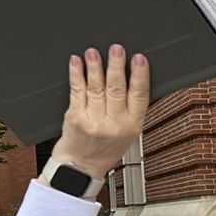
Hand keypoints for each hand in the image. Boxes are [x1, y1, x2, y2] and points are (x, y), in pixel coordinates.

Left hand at [48, 46, 149, 179]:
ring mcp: (93, 120)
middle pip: (117, 89)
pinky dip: (76, 75)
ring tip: (94, 52)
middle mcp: (114, 123)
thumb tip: (133, 78)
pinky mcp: (75, 117)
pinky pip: (77, 91)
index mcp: (133, 125)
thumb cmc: (105, 148)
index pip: (139, 96)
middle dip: (117, 66)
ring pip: (96, 88)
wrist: (80, 166)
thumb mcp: (128, 133)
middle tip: (117, 49)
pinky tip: (76, 63)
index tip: (140, 59)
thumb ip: (131, 109)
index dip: (140, 75)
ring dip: (95, 67)